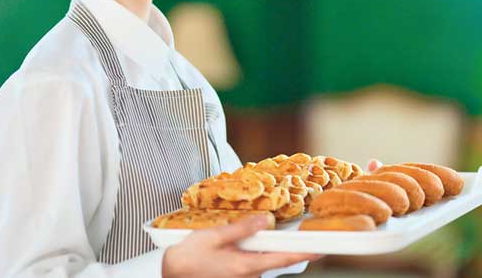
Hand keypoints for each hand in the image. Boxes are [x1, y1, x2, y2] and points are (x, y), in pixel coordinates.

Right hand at [162, 213, 319, 277]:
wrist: (167, 277)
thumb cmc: (185, 260)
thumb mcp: (211, 237)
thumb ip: (241, 228)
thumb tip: (264, 219)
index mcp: (247, 265)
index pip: (287, 257)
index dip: (308, 251)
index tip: (325, 246)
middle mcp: (251, 275)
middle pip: (276, 258)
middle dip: (280, 245)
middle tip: (277, 232)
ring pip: (263, 260)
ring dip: (260, 248)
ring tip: (240, 238)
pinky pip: (252, 264)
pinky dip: (249, 253)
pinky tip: (231, 247)